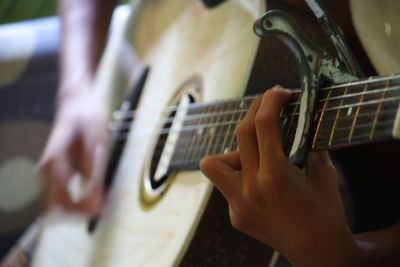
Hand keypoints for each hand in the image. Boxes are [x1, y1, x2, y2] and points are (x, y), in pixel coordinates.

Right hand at [38, 86, 107, 216]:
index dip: (81, 211)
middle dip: (78, 212)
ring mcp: (49, 170)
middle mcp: (46, 168)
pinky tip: (96, 190)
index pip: (61, 200)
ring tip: (101, 201)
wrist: (76, 101)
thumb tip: (93, 200)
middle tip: (101, 210)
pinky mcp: (56, 170)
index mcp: (54, 161)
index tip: (100, 212)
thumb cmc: (87, 117)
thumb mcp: (96, 142)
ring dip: (78, 206)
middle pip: (55, 205)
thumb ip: (93, 172)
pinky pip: (63, 191)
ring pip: (57, 201)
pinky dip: (78, 196)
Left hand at [200, 86, 358, 265]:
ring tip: (254, 157)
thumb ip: (310, 148)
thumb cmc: (326, 216)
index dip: (270, 101)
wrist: (319, 255)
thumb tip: (301, 125)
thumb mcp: (325, 176)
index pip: (264, 124)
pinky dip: (240, 179)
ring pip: (213, 164)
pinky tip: (259, 187)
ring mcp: (238, 204)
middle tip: (268, 106)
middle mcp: (250, 188)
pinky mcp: (235, 216)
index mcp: (275, 176)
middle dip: (255, 111)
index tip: (278, 93)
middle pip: (241, 133)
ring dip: (232, 152)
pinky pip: (227, 187)